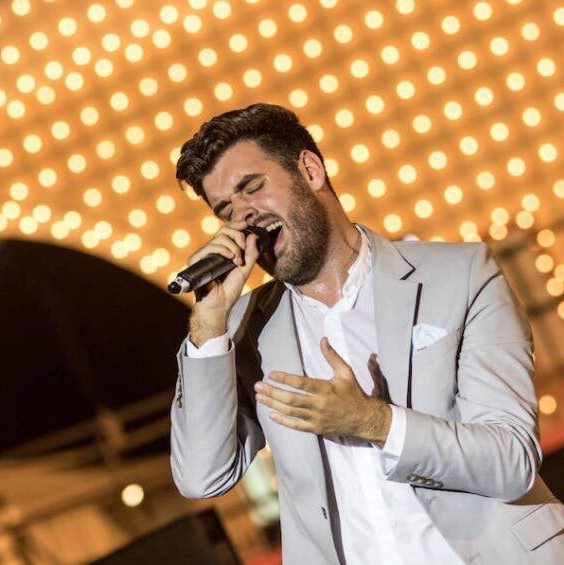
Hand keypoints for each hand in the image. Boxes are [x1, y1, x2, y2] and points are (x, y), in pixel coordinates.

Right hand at [188, 221, 259, 345]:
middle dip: (237, 235)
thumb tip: (253, 236)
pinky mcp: (196, 260)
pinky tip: (230, 259)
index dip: (236, 225)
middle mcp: (212, 251)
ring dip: (233, 247)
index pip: (227, 232)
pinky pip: (210, 246)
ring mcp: (204, 255)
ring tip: (237, 261)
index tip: (246, 224)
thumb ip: (251, 254)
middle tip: (243, 248)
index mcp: (222, 252)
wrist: (219, 304)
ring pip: (219, 237)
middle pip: (223, 230)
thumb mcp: (245, 269)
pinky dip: (223, 250)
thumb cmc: (230, 289)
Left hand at [254, 338, 391, 445]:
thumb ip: (332, 357)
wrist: (363, 419)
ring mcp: (316, 418)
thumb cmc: (353, 393)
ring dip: (273, 404)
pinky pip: (296, 426)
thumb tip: (322, 340)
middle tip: (258, 386)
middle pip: (291, 399)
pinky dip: (283, 421)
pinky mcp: (315, 428)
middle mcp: (319, 404)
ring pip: (290, 412)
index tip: (271, 374)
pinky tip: (271, 415)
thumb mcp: (345, 372)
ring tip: (260, 397)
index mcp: (325, 389)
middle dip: (273, 392)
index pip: (301, 384)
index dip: (285, 379)